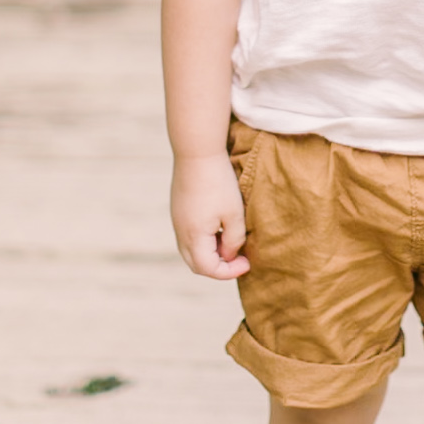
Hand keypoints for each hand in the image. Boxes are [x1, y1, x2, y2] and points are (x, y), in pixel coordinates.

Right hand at [171, 152, 248, 278]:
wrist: (197, 151)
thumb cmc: (219, 182)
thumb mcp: (234, 213)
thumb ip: (234, 240)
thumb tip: (229, 255)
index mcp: (193, 236)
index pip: (208, 269)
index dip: (229, 272)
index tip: (247, 263)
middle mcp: (181, 232)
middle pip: (197, 264)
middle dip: (219, 267)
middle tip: (240, 258)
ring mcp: (177, 221)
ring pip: (191, 251)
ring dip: (211, 253)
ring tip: (231, 241)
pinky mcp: (178, 211)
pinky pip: (189, 236)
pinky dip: (204, 241)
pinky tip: (220, 227)